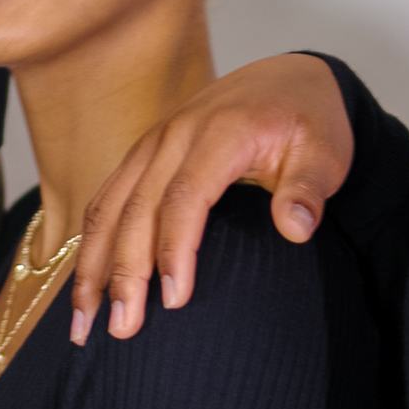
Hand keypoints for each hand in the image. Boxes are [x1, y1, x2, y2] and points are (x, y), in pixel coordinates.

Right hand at [66, 51, 352, 339]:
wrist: (287, 79)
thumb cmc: (308, 120)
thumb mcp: (326, 151)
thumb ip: (310, 188)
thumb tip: (296, 229)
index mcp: (220, 133)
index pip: (185, 198)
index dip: (174, 250)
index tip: (174, 301)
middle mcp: (174, 135)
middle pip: (135, 209)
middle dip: (124, 272)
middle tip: (121, 329)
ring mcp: (151, 144)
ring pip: (108, 207)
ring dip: (92, 266)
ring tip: (82, 321)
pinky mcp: (141, 156)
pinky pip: (105, 200)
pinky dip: (89, 244)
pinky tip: (85, 284)